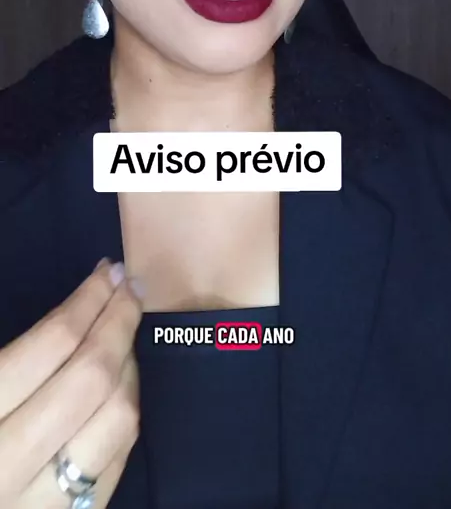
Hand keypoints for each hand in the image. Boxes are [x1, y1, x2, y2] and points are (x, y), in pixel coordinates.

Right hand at [0, 259, 142, 507]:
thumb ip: (12, 358)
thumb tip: (75, 313)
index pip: (49, 346)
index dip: (87, 301)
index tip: (107, 273)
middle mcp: (9, 464)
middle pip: (90, 380)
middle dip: (118, 324)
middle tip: (128, 289)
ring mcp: (40, 504)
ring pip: (115, 421)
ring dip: (130, 368)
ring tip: (124, 337)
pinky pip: (115, 463)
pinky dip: (125, 415)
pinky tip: (120, 388)